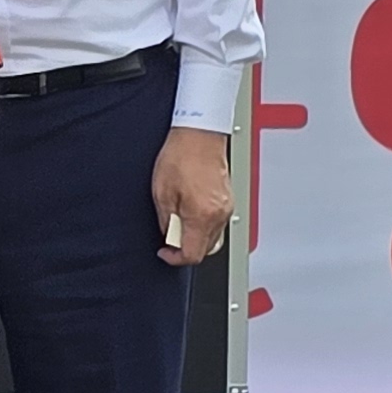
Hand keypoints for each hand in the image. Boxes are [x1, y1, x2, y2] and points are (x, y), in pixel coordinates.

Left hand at [152, 126, 230, 265]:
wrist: (199, 133)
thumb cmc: (181, 156)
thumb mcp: (162, 192)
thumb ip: (166, 220)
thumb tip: (168, 235)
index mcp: (202, 215)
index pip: (192, 254)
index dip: (175, 259)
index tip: (165, 252)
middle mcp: (219, 214)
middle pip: (206, 250)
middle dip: (186, 248)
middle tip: (170, 236)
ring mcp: (227, 207)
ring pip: (213, 238)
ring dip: (196, 237)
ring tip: (180, 221)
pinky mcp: (229, 199)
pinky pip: (218, 223)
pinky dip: (204, 225)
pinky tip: (192, 213)